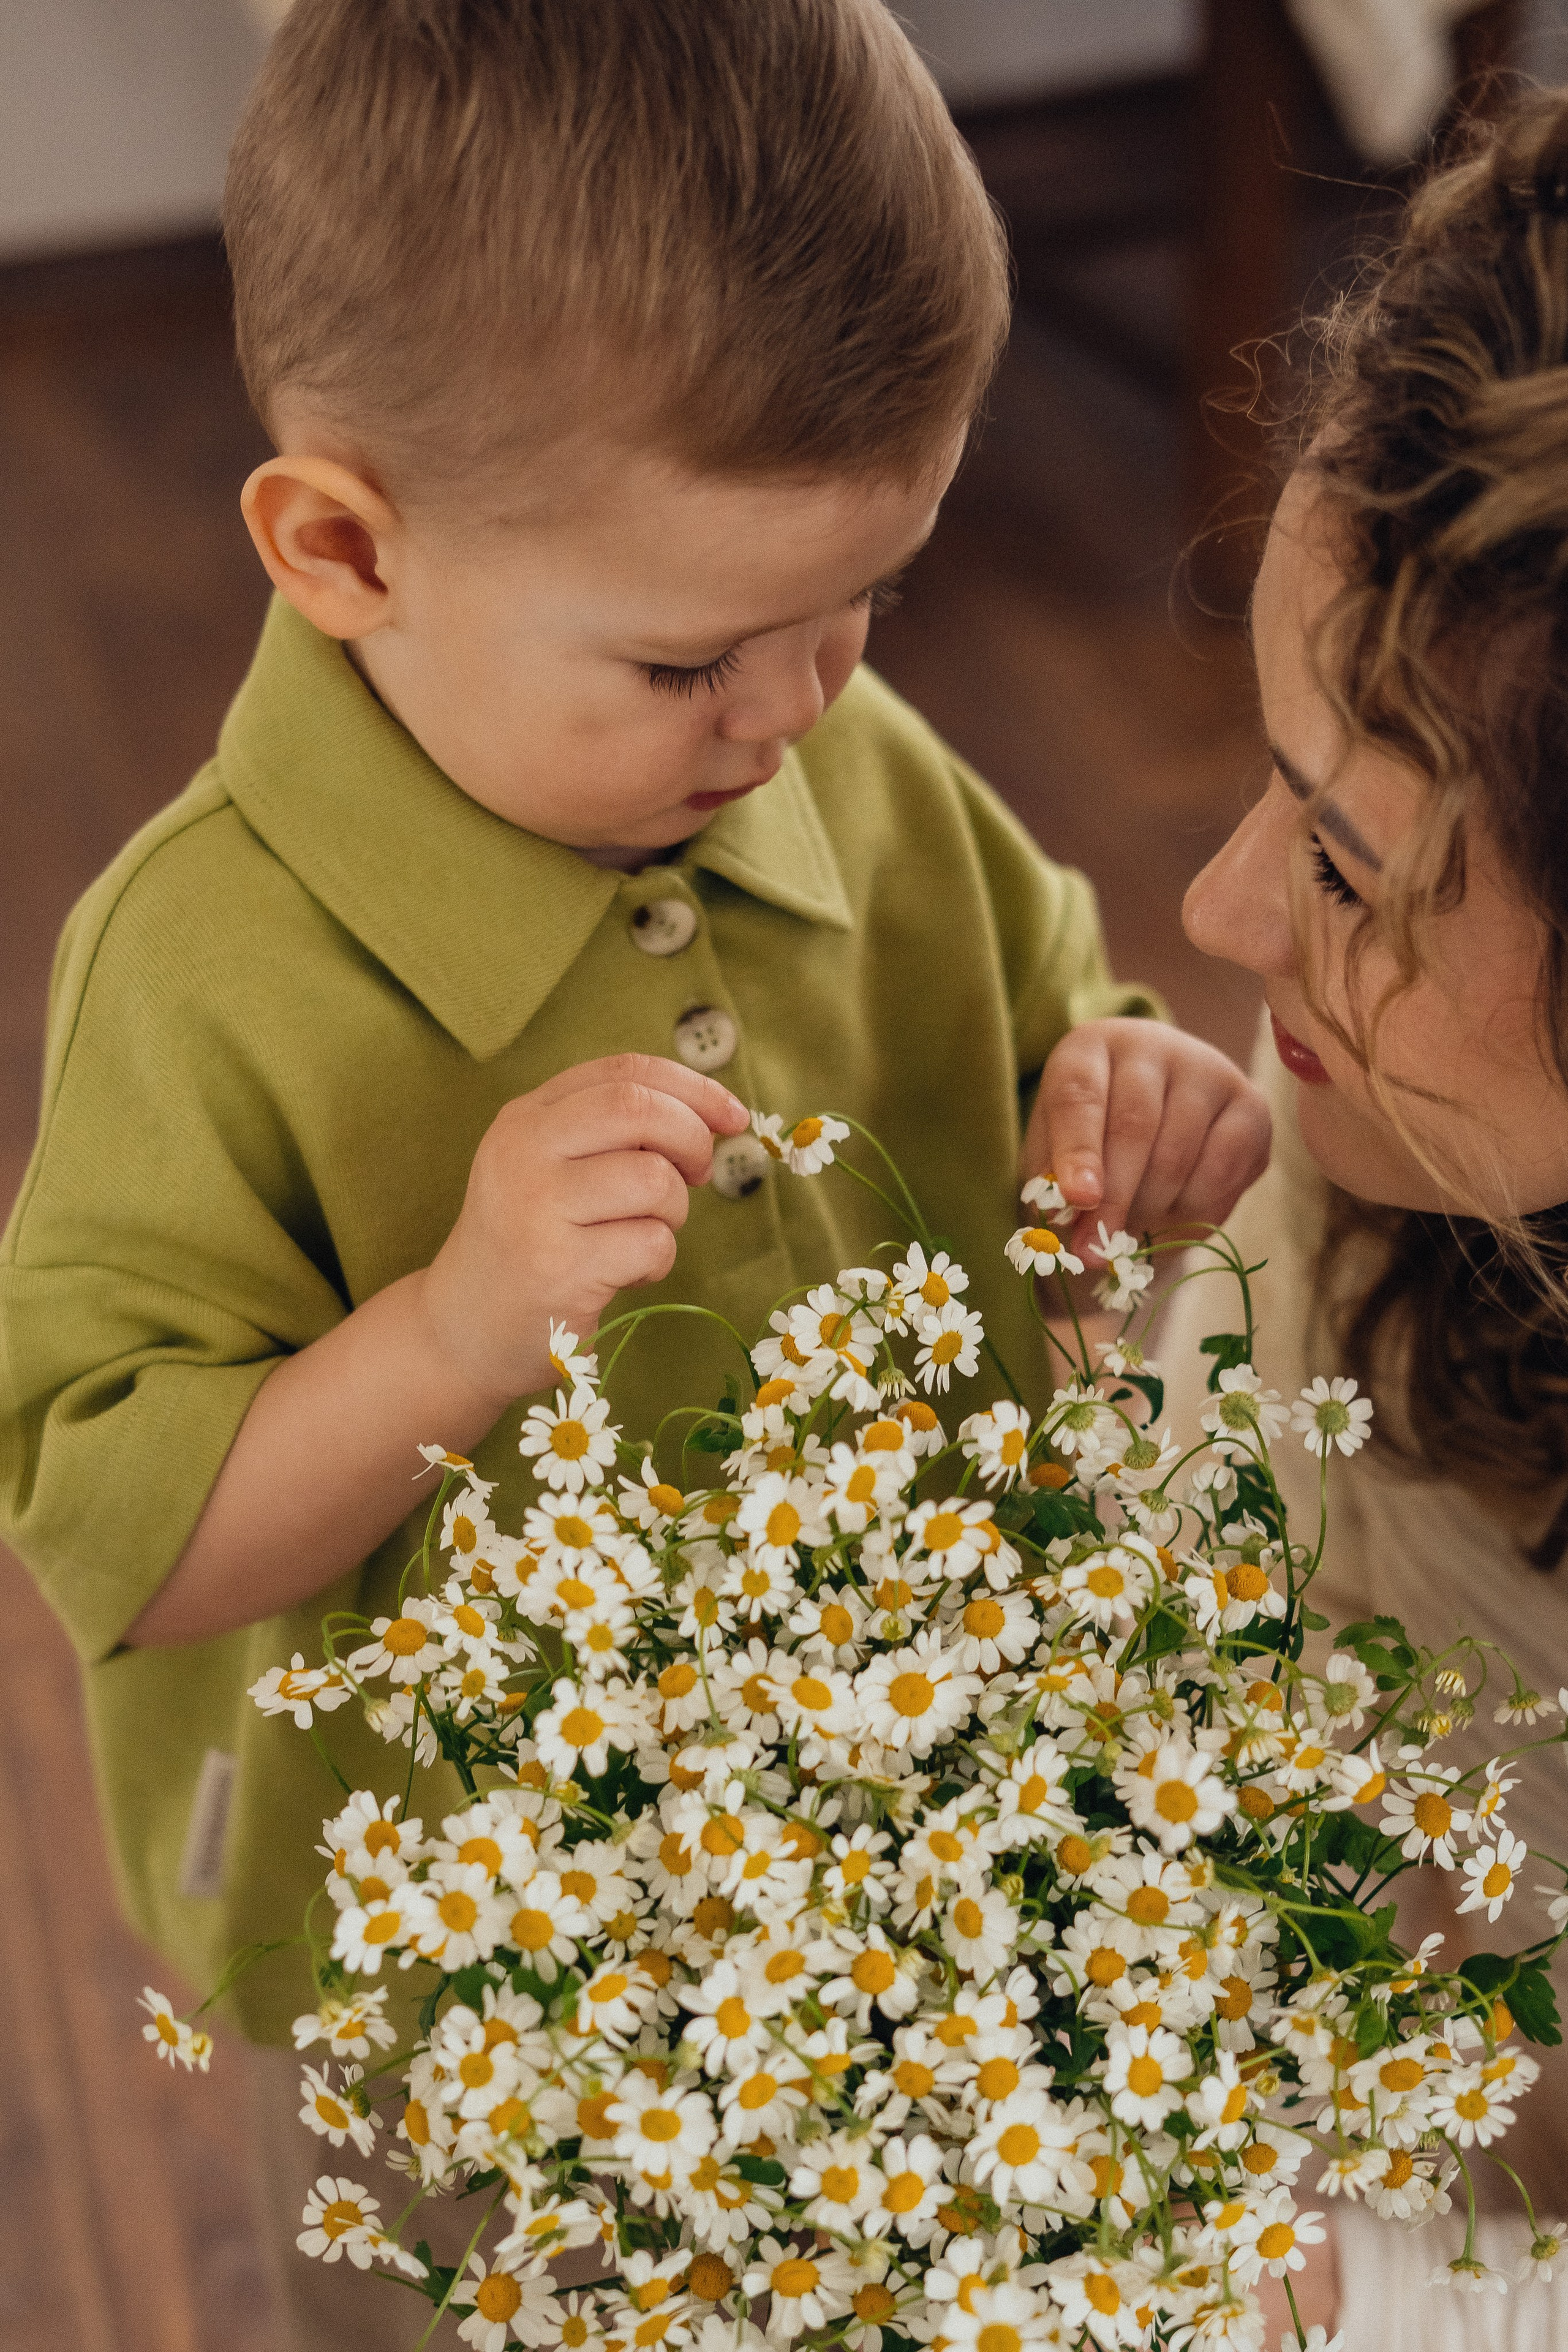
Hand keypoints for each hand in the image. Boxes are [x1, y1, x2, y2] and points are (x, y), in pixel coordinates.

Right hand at [419, 1054, 749, 1401]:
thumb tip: (711, 1115)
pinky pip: (652, 1243)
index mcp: (525, 1117)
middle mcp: (523, 1151)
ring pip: (654, 1180)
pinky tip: (624, 1274)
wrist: (462, 1330)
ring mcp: (536, 1208)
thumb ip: (610, 1133)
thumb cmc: (528, 1244)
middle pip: (639, 1109)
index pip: (624, 1071)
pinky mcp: (559, 1267)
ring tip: (643, 1234)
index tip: (732, 1115)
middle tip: (698, 1175)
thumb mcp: (548, 1168)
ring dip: (674, 1211)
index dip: (692, 1087)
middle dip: (692, 1138)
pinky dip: (658, 1260)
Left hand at [1025, 1019, 1269, 1254]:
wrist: (1156, 1115)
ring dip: (1152, 1206)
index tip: (1077, 1199)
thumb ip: (1054, 1181)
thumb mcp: (1055, 1151)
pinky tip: (1175, 1210)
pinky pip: (1223, 1167)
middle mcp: (1153, 1045)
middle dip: (1114, 1199)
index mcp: (1091, 1047)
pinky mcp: (1250, 1103)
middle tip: (1095, 1250)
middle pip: (1134, 1126)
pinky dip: (1196, 1204)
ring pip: (1178, 1153)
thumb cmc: (1093, 1136)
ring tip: (1133, 1224)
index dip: (1077, 1150)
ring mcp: (1208, 1069)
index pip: (1080, 1095)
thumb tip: (1068, 1220)